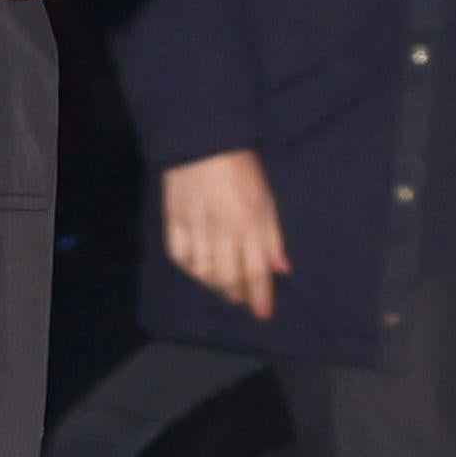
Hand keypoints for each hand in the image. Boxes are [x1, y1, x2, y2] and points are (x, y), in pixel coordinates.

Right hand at [160, 152, 285, 316]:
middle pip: (227, 278)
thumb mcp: (266, 198)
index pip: (256, 271)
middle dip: (236, 294)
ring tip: (222, 285)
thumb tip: (281, 268)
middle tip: (241, 298)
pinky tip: (199, 268)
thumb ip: (272, 235)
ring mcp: (195, 226)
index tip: (263, 314)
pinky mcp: (174, 220)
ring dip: (214, 285)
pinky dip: (190, 268)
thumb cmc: (241, 169)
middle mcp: (222, 229)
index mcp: (249, 223)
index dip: (260, 297)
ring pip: (203, 272)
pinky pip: (180, 257)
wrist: (202, 142)